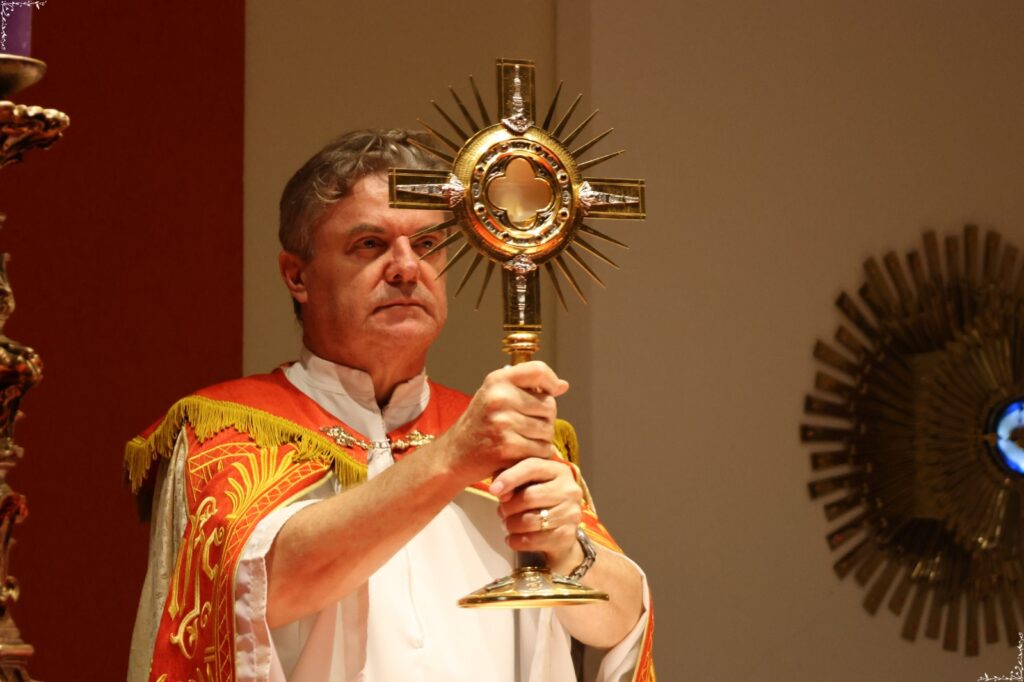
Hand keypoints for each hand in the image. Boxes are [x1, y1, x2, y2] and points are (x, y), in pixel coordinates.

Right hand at [437, 361, 568, 483]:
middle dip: (545, 418)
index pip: (539, 370)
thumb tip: (563, 386)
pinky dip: (537, 454)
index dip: (551, 381)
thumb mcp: (496, 396)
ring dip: (542, 438)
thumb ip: (528, 388)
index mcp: (497, 380)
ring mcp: (503, 423)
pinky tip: (522, 453)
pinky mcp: (507, 447)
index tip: (551, 392)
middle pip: (549, 405)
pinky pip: (541, 450)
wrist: (454, 455)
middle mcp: (499, 397)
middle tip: (529, 425)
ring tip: (524, 439)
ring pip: (548, 429)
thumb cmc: (479, 424)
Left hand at [491, 457, 583, 570]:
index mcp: (558, 470)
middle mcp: (569, 490)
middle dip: (508, 507)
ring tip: (507, 524)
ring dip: (511, 525)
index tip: (493, 490)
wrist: (559, 528)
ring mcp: (571, 514)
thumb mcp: (524, 482)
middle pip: (529, 497)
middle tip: (502, 512)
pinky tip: (512, 539)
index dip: (509, 477)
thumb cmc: (537, 498)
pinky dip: (516, 541)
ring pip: (529, 521)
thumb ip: (509, 478)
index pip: (532, 467)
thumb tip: (498, 491)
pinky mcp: (567, 536)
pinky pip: (533, 540)